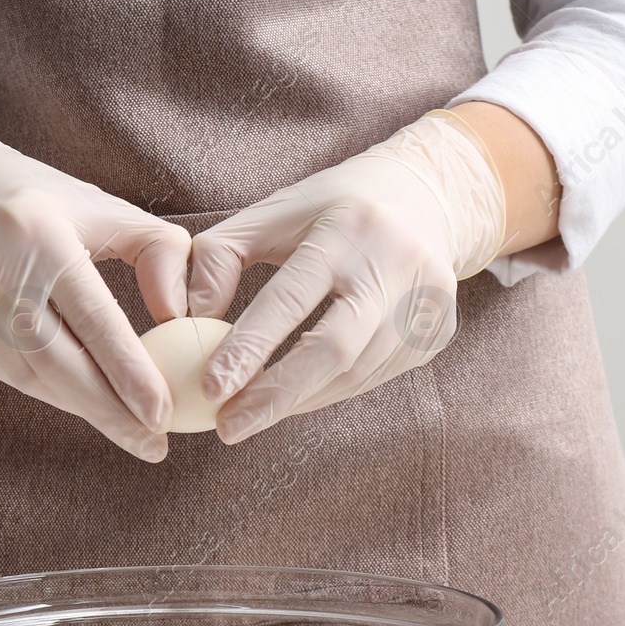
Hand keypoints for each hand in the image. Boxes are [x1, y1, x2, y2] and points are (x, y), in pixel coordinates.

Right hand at [0, 103, 188, 461]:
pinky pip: (8, 375)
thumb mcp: (104, 207)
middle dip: (109, 411)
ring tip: (129, 430)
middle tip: (154, 443)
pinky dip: (50, 392)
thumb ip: (158, 251)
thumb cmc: (38, 202)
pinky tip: (83, 401)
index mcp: (39, 234)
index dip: (129, 371)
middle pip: (57, 361)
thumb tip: (180, 314)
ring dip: (83, 408)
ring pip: (30, 377)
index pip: (92, 317)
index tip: (162, 414)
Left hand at [187, 110, 508, 443]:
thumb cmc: (328, 209)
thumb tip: (188, 317)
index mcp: (347, 228)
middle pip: (335, 349)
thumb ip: (218, 258)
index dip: (249, 348)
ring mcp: (425, 301)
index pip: (292, 298)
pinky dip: (330, 390)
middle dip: (276, 396)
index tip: (210, 388)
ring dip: (299, 399)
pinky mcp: (437, 331)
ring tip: (254, 412)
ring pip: (355, 373)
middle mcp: (394, 263)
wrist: (427, 198)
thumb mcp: (269, 213)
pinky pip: (375, 377)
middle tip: (229, 427)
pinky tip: (299, 393)